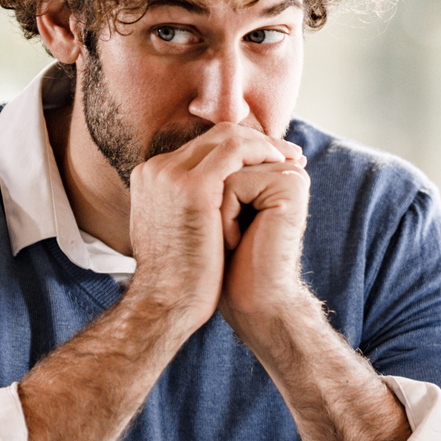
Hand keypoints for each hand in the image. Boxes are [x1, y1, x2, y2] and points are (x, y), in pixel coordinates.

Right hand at [121, 123, 297, 336]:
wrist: (165, 305)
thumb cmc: (177, 279)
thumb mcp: (173, 232)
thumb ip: (182, 208)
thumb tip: (210, 204)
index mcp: (150, 178)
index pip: (201, 148)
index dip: (240, 150)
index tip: (269, 159)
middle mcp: (156, 169)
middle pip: (214, 136)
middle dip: (256, 140)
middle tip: (288, 151)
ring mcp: (171, 175)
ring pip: (227, 137)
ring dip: (263, 143)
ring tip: (291, 156)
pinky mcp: (192, 186)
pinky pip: (235, 152)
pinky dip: (261, 152)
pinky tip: (281, 163)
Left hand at [218, 156, 314, 335]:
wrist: (252, 302)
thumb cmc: (228, 264)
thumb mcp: (214, 211)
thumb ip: (211, 176)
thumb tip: (186, 150)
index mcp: (271, 169)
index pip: (224, 151)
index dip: (206, 187)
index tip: (217, 226)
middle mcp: (285, 167)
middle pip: (226, 155)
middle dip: (212, 196)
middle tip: (224, 235)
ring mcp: (291, 174)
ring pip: (226, 168)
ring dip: (216, 207)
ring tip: (230, 240)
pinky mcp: (290, 186)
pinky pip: (234, 183)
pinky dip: (225, 216)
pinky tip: (236, 242)